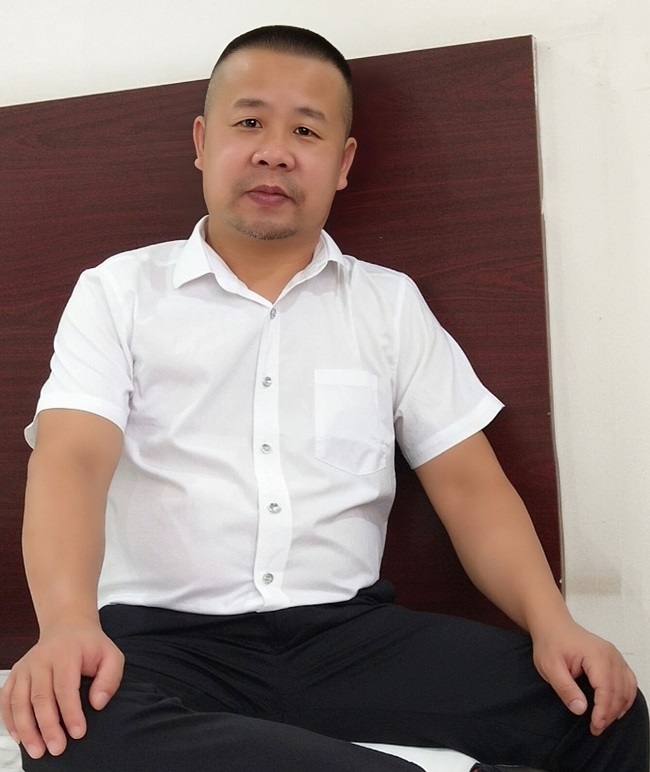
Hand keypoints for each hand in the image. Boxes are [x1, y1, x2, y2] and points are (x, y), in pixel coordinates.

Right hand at [0, 620, 123, 758]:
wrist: (68, 627)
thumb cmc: (90, 646)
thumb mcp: (111, 655)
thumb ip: (110, 678)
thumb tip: (97, 703)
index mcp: (66, 652)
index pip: (65, 686)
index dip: (71, 712)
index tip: (78, 733)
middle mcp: (41, 658)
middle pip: (40, 697)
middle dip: (48, 726)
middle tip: (57, 748)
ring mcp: (25, 666)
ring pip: (19, 701)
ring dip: (26, 729)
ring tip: (37, 750)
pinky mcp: (15, 674)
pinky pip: (6, 700)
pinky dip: (10, 720)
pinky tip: (20, 737)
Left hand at [532, 618, 636, 735]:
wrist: (552, 624)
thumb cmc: (550, 642)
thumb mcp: (549, 666)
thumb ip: (565, 688)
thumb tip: (581, 709)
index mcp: (596, 655)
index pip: (606, 689)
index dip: (603, 711)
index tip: (595, 726)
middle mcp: (610, 654)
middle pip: (619, 690)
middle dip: (610, 713)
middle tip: (596, 729)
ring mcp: (615, 655)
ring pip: (627, 687)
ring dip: (619, 708)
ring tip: (604, 722)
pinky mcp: (615, 659)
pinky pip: (628, 681)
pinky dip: (625, 697)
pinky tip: (617, 709)